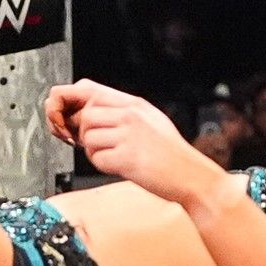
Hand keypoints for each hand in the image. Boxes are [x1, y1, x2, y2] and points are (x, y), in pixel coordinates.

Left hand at [46, 80, 221, 209]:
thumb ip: (123, 111)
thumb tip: (91, 111)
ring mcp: (130, 136)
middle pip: (85, 115)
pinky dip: (101, 166)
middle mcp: (131, 115)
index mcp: (134, 104)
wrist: (191, 175)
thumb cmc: (170, 152)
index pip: (89, 90)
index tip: (75, 119)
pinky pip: (97, 159)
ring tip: (110, 156)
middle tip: (95, 144)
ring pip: (88, 138)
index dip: (75, 104)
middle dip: (83, 133)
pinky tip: (117, 166)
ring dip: (92, 151)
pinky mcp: (128, 158)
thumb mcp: (150, 119)